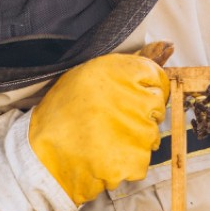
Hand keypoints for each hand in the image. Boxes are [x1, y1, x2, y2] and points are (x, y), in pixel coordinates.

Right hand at [29, 44, 171, 204]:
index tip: (130, 100)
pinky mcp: (135, 160)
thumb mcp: (88, 77)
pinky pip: (141, 163)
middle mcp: (132, 98)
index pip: (156, 78)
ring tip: (102, 141)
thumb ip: (130, 66)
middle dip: (139, 117)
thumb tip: (168, 45)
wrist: (40, 156)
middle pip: (156, 109)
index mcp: (118, 71)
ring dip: (132, 142)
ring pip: (150, 137)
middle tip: (109, 123)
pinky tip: (103, 158)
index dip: (145, 90)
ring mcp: (137, 131)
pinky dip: (125, 165)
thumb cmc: (61, 116)